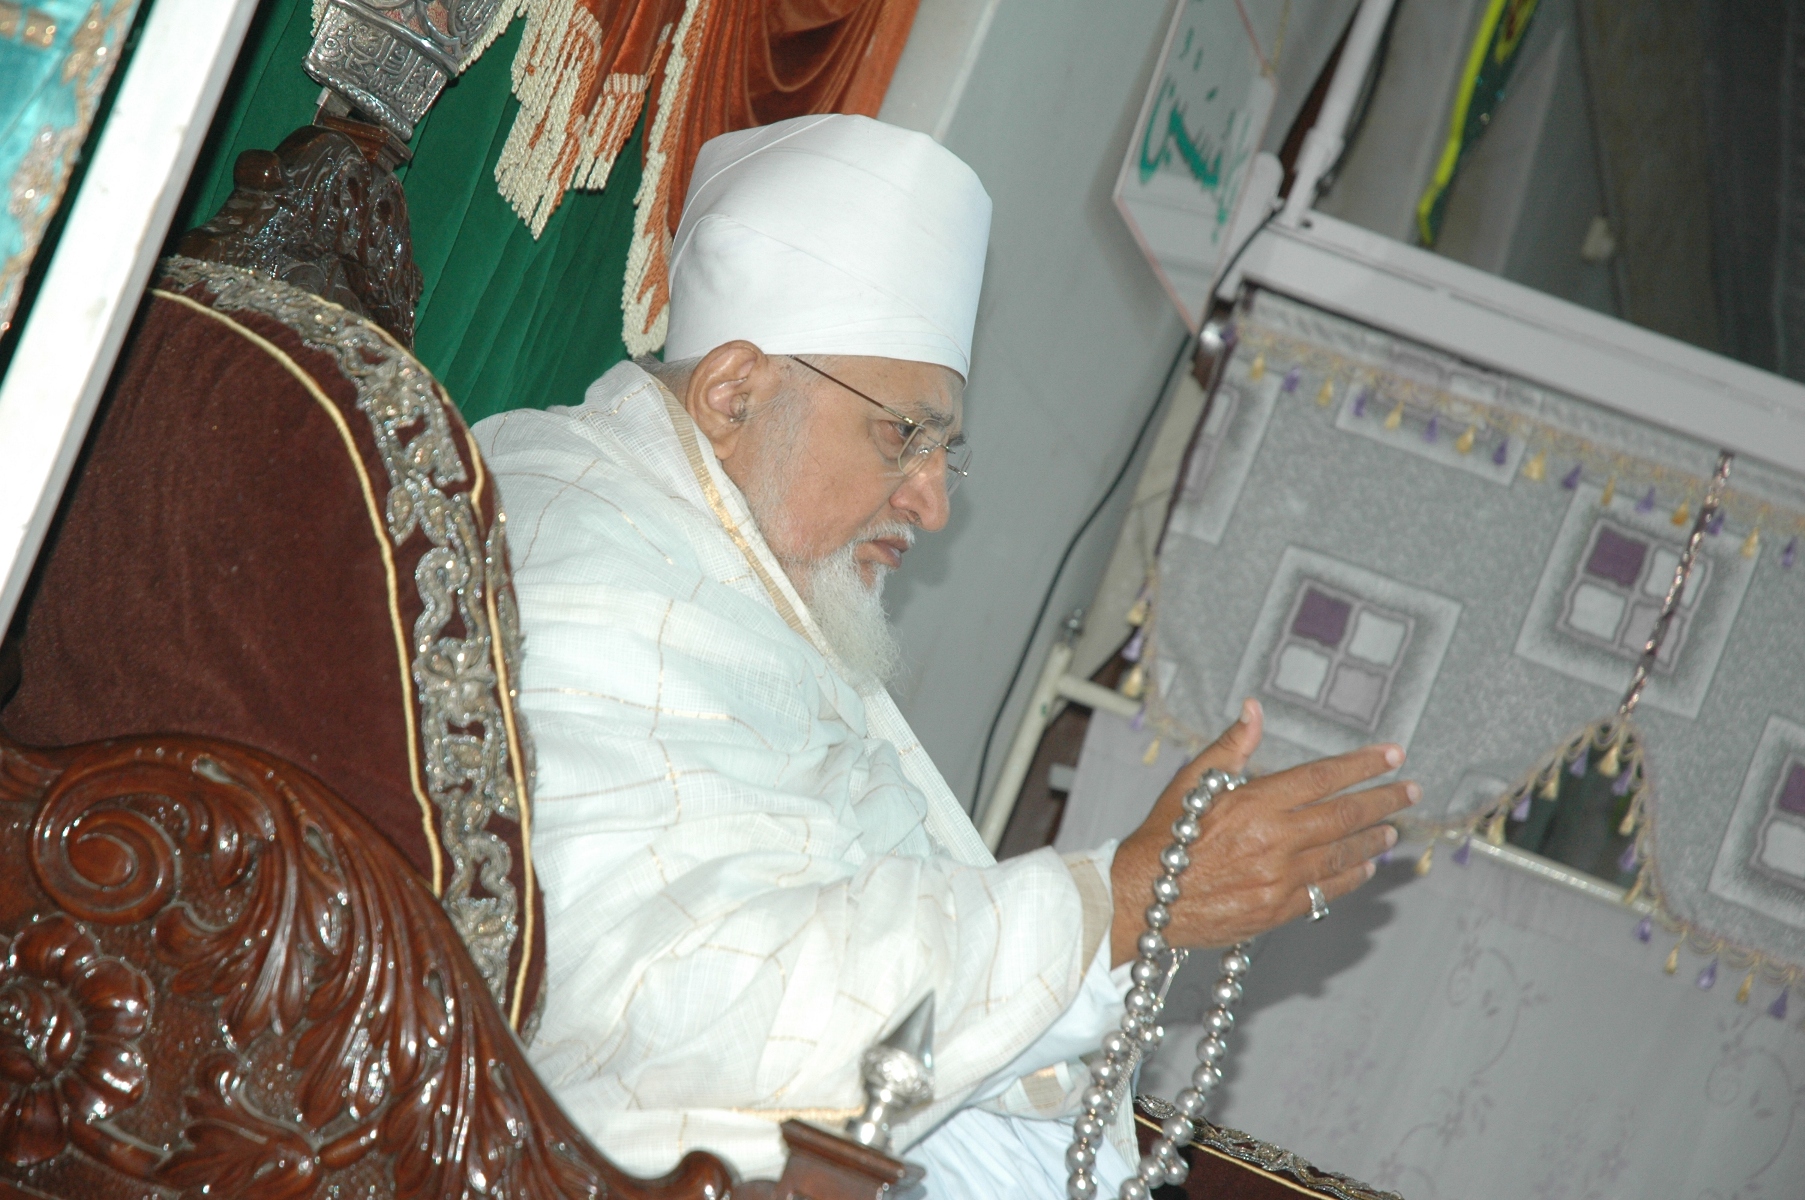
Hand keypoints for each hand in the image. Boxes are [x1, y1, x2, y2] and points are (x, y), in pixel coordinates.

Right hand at [1109, 698, 1416, 964]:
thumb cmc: (1163, 837)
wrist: (1143, 899)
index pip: (1322, 777)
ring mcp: (1278, 879)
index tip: (1392, 755)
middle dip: (1383, 800)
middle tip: (1410, 791)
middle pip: (1344, 816)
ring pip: (1341, 854)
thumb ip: (1230, 746)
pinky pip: (1326, 892)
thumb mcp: (1190, 780)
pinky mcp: (1276, 910)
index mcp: (1253, 803)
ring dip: (1373, 839)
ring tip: (1393, 829)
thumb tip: (1254, 709)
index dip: (1362, 765)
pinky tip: (1364, 867)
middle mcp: (1273, 841)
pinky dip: (1350, 876)